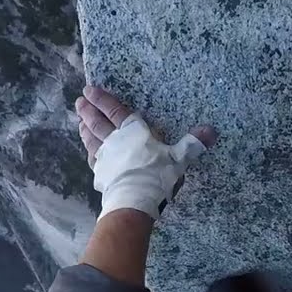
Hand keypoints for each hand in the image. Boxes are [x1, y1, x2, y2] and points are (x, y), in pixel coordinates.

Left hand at [75, 86, 217, 218]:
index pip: (115, 111)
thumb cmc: (157, 175)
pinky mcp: (101, 174)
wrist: (134, 202)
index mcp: (133, 132)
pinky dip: (88, 150)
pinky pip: (92, 158)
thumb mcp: (179, 159)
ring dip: (85, 128)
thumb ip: (192, 144)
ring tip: (79, 119)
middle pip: (98, 123)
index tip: (90, 90)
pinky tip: (88, 149)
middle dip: (88, 111)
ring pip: (91, 139)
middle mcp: (114, 142)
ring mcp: (105, 159)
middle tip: (80, 101)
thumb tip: (212, 131)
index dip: (102, 100)